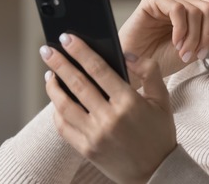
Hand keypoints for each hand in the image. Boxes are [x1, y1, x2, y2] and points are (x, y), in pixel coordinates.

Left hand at [41, 34, 175, 183]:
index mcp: (129, 102)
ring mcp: (95, 135)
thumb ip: (149, 71)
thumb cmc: (159, 133)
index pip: (98, 69)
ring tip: (49, 73)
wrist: (155, 172)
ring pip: (64, 106)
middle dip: (59, 63)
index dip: (80, 51)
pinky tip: (57, 100)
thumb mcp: (162, 99)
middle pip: (77, 84)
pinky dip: (57, 111)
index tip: (67, 38)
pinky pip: (63, 127)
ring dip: (53, 87)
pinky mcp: (86, 149)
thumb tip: (126, 54)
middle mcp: (109, 118)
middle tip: (47, 49)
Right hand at [117, 0, 208, 77]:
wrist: (137, 70)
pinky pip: (177, 9)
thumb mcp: (197, 47)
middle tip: (198, 53)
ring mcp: (167, 1)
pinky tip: (175, 42)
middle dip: (207, 34)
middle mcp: (182, 3)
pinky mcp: (152, 1)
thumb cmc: (163, 60)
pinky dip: (181, 29)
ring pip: (194, 10)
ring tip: (184, 52)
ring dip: (193, 36)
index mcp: (194, 12)